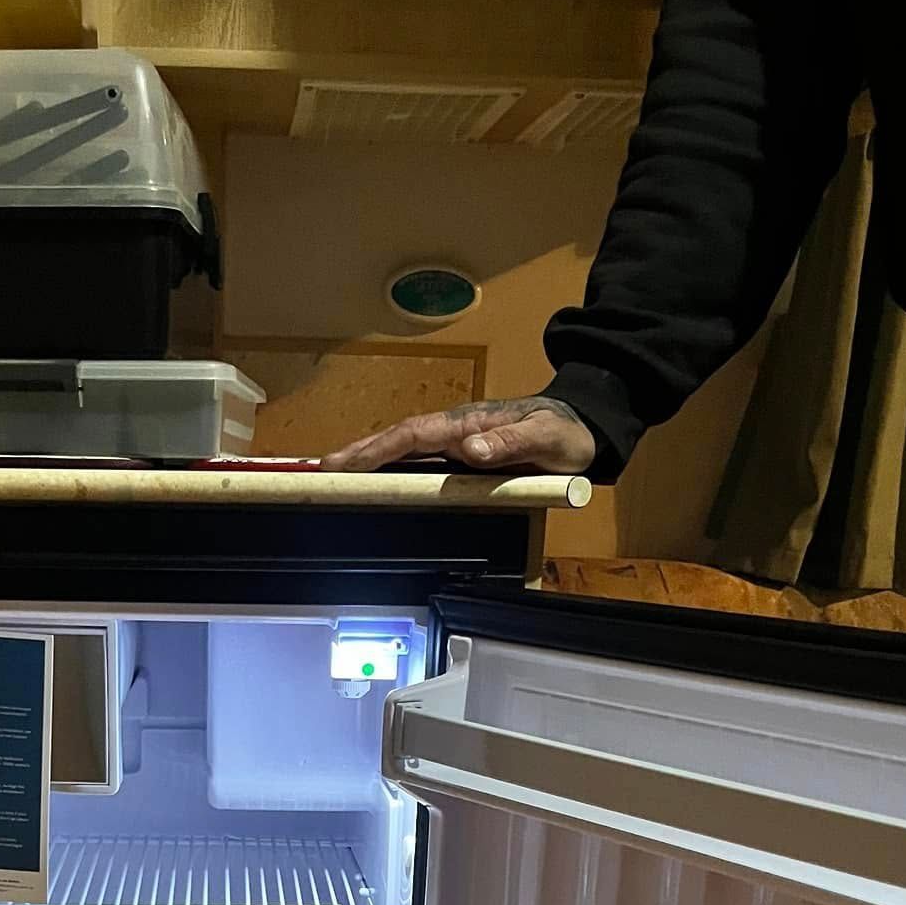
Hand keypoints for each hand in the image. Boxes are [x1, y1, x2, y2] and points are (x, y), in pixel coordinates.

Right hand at [322, 395, 596, 473]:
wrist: (583, 426)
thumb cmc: (565, 434)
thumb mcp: (547, 439)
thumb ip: (511, 442)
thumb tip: (470, 448)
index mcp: (469, 424)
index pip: (416, 435)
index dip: (380, 448)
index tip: (349, 463)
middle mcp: (456, 429)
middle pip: (399, 440)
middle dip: (360, 452)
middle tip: (322, 470)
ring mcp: (457, 441)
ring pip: (404, 449)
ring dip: (369, 460)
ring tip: (335, 475)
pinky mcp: (461, 454)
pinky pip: (419, 460)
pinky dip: (391, 467)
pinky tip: (376, 480)